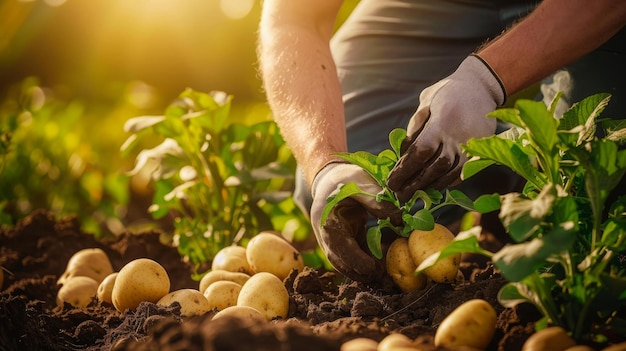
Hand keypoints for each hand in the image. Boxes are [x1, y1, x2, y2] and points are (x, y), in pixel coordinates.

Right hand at [310, 162, 401, 281]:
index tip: (371, 268)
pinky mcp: (346, 242)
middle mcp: (327, 234)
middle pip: (340, 261)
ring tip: (386, 276)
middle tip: (383, 278)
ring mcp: (335, 241)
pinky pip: (356, 257)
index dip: (353, 259)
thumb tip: (399, 218)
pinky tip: (385, 265)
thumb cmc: (345, 178)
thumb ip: (376, 200)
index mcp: (325, 219)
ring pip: (347, 264)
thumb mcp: (360, 182)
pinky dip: (369, 263)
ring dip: (365, 272)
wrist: (332, 178)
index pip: (336, 245)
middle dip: (360, 272)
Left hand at [387, 54, 505, 202]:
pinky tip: (432, 186)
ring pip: (449, 174)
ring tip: (413, 194)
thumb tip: (403, 153)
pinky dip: (445, 182)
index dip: (404, 170)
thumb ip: (415, 127)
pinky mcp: (479, 151)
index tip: (391, 182)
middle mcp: (457, 137)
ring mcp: (471, 146)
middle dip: (415, 184)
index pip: (420, 152)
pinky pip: (461, 172)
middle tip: (399, 195)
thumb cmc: (447, 92)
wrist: (481, 87)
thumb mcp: (426, 102)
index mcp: (442, 123)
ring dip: (430, 186)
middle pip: (434, 168)